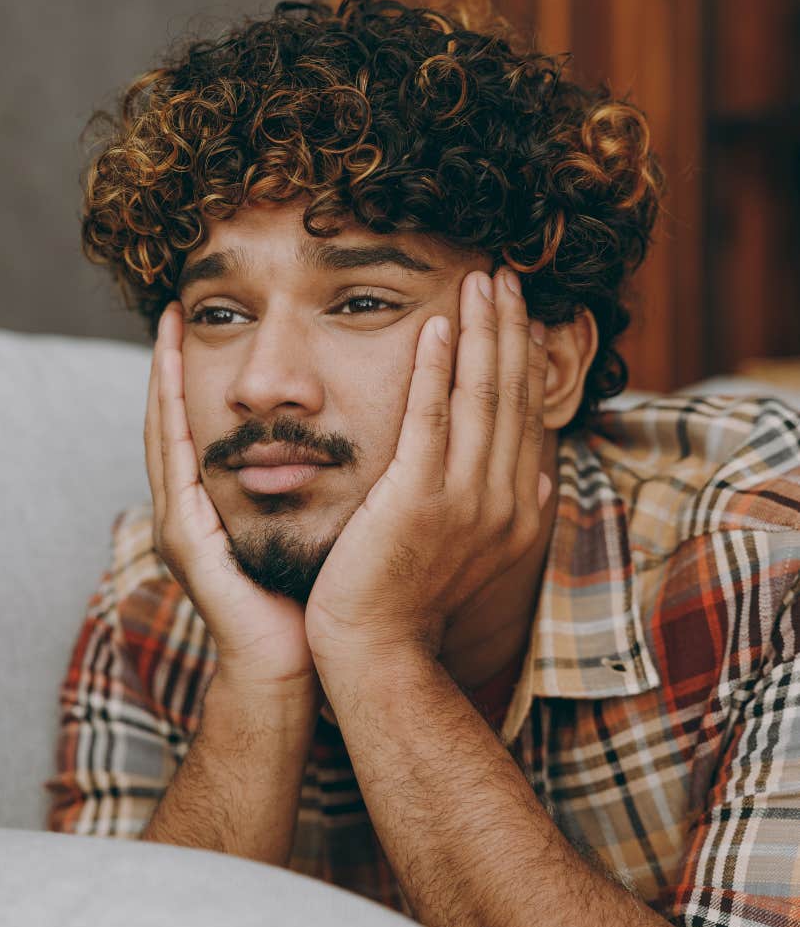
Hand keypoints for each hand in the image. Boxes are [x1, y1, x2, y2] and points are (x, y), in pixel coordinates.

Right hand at [146, 302, 318, 697]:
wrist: (296, 663)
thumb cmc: (314, 594)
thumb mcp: (315, 522)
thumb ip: (317, 481)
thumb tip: (354, 434)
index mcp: (219, 505)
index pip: (204, 428)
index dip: (199, 379)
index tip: (205, 326)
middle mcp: (192, 510)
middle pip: (175, 423)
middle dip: (171, 369)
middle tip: (175, 312)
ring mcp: (182, 526)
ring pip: (166, 436)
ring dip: (164, 383)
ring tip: (168, 330)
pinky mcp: (187, 540)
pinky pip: (176, 467)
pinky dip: (172, 419)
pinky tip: (173, 380)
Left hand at [304, 266, 550, 665]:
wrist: (381, 648)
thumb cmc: (418, 599)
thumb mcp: (480, 555)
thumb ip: (514, 512)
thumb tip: (545, 478)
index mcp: (517, 509)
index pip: (525, 417)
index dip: (526, 361)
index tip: (525, 316)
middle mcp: (501, 499)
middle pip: (511, 396)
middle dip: (510, 331)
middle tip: (507, 278)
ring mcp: (463, 498)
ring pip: (480, 397)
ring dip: (482, 334)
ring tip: (482, 283)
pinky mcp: (416, 497)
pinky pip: (430, 418)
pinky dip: (437, 370)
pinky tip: (438, 325)